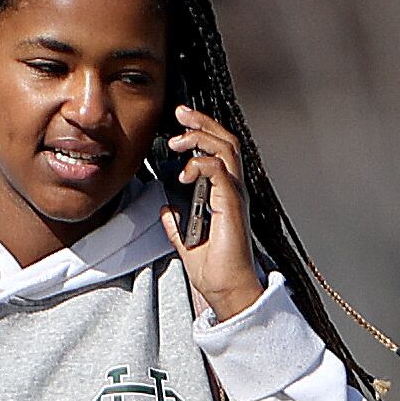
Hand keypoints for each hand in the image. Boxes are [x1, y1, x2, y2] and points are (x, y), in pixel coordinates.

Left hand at [160, 109, 264, 321]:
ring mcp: (235, 195)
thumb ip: (176, 220)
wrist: (225, 287)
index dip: (202, 131)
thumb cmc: (213, 266)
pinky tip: (186, 171)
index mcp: (224, 193)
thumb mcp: (185, 238)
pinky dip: (202, 165)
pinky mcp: (232, 205)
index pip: (218, 150)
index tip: (180, 121)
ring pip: (226, 150)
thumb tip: (164, 206)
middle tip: (180, 113)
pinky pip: (221, 173)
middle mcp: (233, 189)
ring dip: (201, 138)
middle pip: (225, 141)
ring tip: (179, 140)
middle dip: (202, 123)